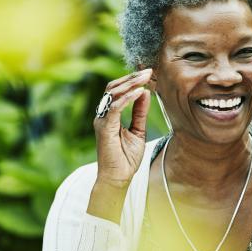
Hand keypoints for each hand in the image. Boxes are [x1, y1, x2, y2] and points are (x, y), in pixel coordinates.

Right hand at [88, 69, 151, 221]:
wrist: (118, 178)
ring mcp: (102, 120)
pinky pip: (115, 107)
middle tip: (149, 71)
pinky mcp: (104, 127)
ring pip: (113, 93)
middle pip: (114, 87)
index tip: (148, 74)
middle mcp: (103, 114)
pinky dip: (128, 98)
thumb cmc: (125, 158)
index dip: (131, 81)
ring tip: (146, 77)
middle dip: (131, 78)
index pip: (118, 91)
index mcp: (110, 115)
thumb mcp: (138, 131)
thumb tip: (145, 93)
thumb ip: (139, 112)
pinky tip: (139, 92)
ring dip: (130, 84)